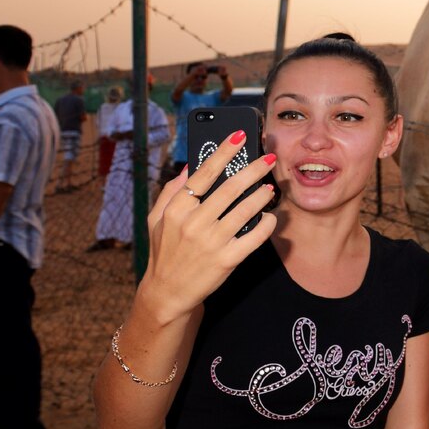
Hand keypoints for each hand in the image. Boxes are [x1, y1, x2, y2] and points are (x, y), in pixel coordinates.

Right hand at [137, 131, 276, 323]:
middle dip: (253, 169)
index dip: (224, 152)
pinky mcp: (227, 260)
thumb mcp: (157, 220)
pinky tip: (271, 217)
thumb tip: (187, 166)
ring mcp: (211, 242)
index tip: (240, 136)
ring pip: (245, 210)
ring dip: (262, 195)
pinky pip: (254, 237)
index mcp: (178, 209)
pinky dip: (266, 225)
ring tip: (272, 186)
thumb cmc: (165, 252)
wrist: (168, 293)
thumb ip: (171, 192)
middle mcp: (194, 222)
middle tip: (269, 158)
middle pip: (230, 188)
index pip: (204, 172)